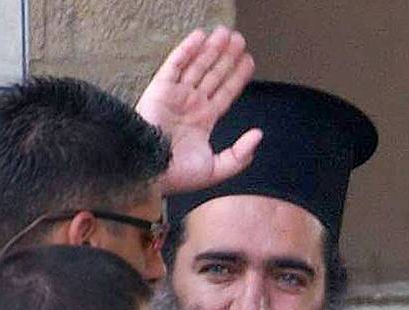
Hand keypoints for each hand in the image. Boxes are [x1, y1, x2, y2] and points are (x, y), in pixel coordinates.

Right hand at [136, 27, 261, 194]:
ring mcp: (175, 96)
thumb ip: (239, 156)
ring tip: (226, 33)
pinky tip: (200, 37)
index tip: (249, 61)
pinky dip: (186, 50)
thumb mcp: (216, 171)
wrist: (150, 172)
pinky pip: (174, 65)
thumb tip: (258, 135)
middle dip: (227, 58)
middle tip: (240, 40)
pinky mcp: (159, 90)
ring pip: (197, 67)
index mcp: (203, 122)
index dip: (237, 77)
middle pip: (213, 76)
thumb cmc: (178, 176)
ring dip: (211, 49)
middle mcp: (190, 106)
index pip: (225, 94)